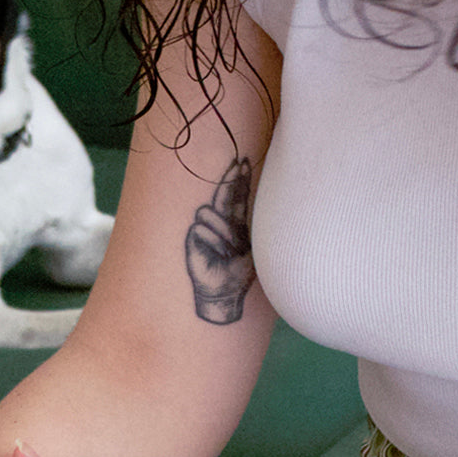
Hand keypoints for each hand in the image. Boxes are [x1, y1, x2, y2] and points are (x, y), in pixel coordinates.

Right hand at [186, 156, 254, 324]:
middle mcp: (218, 222)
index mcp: (235, 223)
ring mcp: (203, 229)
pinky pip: (200, 228)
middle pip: (222, 193)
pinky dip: (212, 240)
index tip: (243, 162)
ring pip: (209, 211)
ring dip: (223, 228)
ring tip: (231, 248)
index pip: (236, 196)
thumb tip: (266, 203)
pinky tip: (220, 254)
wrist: (223, 294)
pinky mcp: (191, 239)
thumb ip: (250, 228)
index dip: (239, 179)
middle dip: (229, 178)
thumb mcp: (251, 248)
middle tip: (238, 162)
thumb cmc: (239, 275)